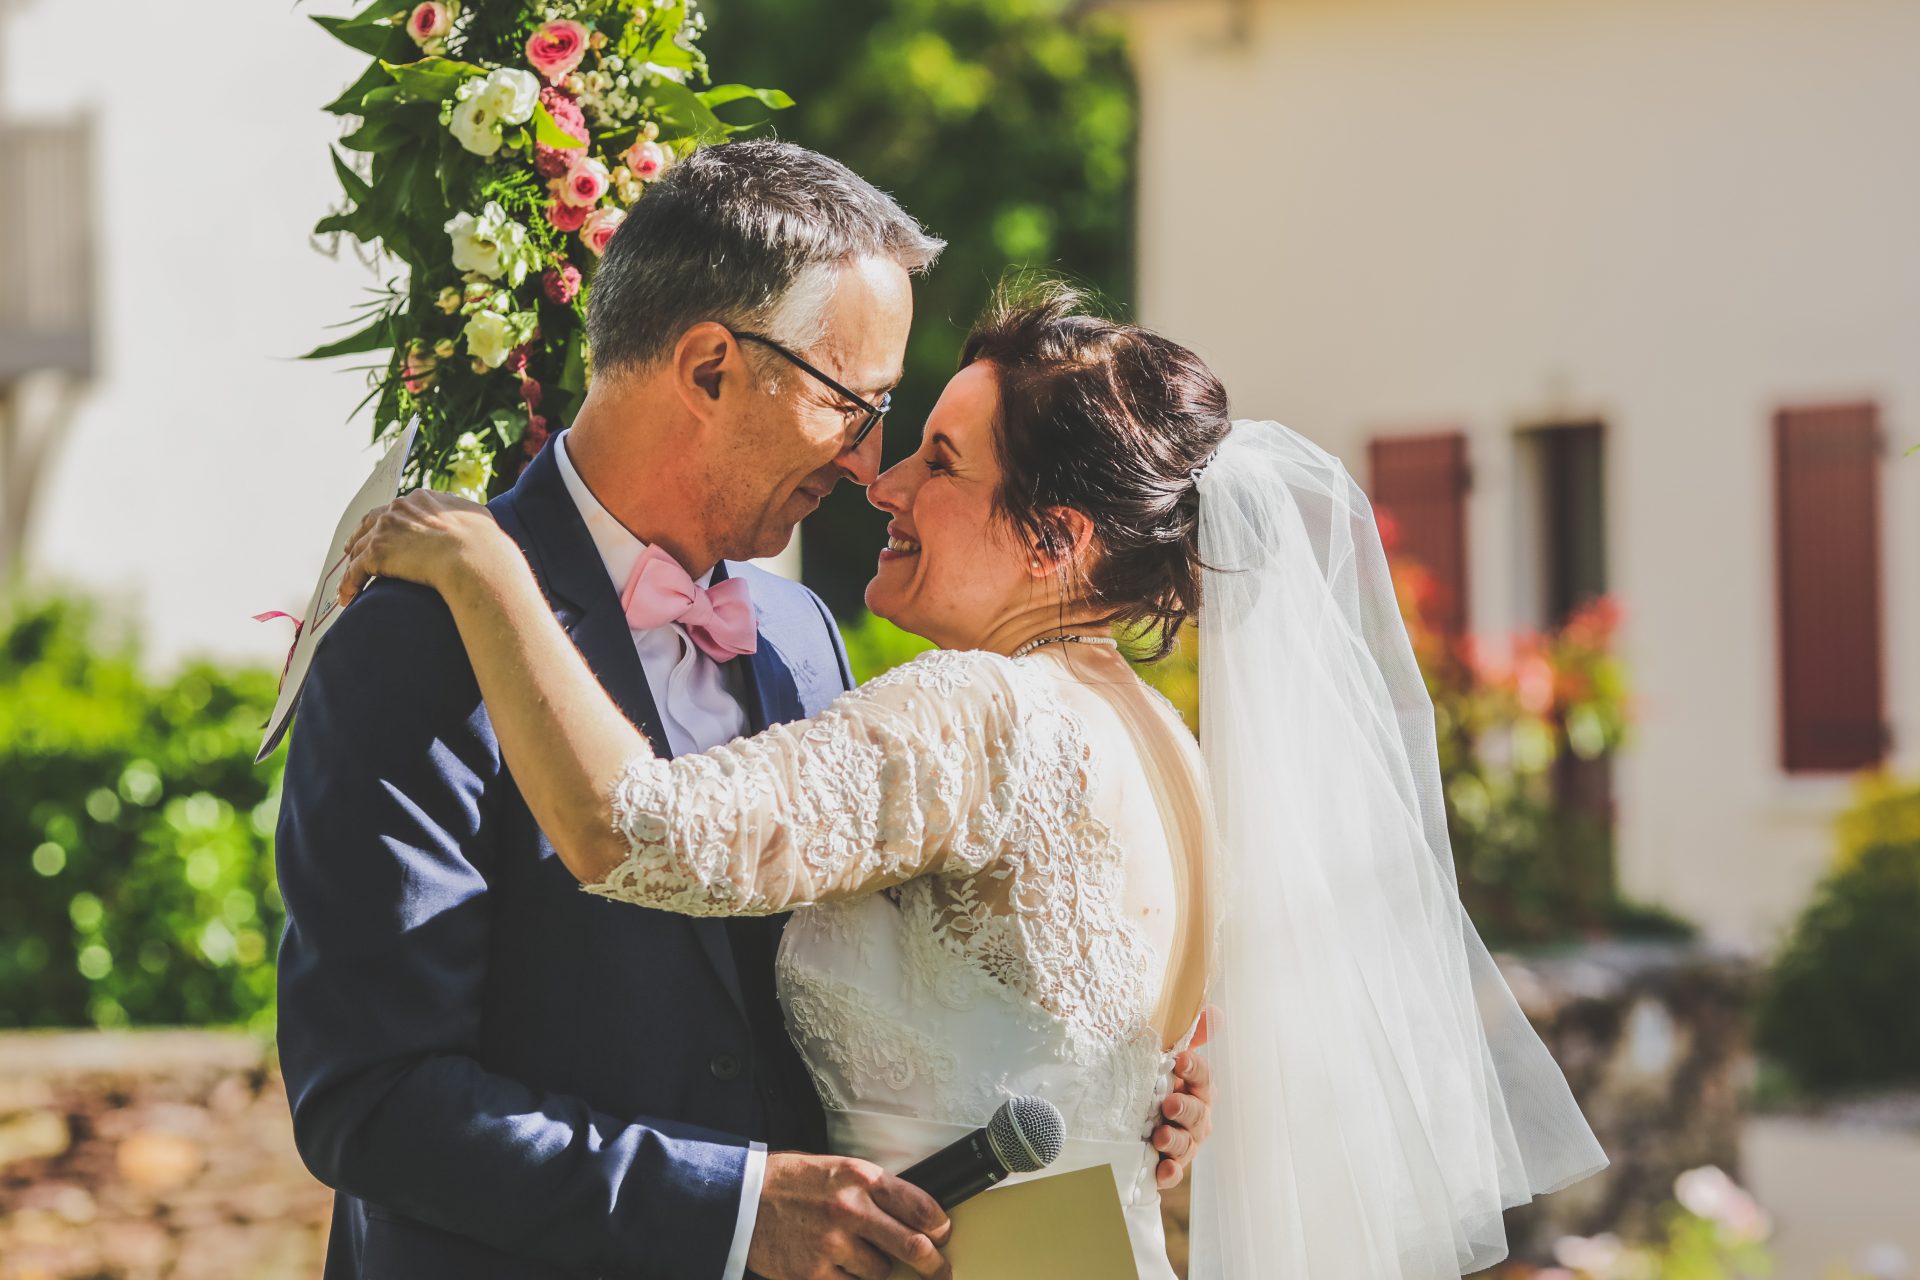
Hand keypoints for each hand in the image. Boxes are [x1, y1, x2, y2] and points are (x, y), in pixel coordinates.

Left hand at [336, 489, 510, 607]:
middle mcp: (399, 509)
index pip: (396, 508)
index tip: (383, 530)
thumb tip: (469, 519)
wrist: (473, 557)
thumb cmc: (483, 543)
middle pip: (370, 523)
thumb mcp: (476, 517)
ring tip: (349, 582)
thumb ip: (464, 514)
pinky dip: (348, 585)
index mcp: (422, 499)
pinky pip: (355, 571)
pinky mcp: (376, 554)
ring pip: (359, 548)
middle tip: (352, 549)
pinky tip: (347, 598)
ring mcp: (385, 530)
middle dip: (359, 536)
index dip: (387, 521)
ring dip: (353, 565)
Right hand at [747, 1151, 951, 1279]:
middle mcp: (851, 1210)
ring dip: (879, 1270)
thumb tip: (912, 1215)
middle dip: (933, 1264)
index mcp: (861, 1178)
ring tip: (859, 1256)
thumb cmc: (791, 1182)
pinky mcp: (813, 1274)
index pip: (920, 1205)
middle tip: (940, 1271)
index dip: (940, 1225)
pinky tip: (841, 1269)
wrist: (741, 1200)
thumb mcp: (837, 1170)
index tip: (943, 1234)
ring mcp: (832, 1244)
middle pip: (912, 1246)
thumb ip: (874, 1190)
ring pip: (882, 1273)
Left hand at [1152, 1005, 1217, 1189]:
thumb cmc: (1153, 1081)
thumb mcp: (1163, 1054)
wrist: (1129, 1115)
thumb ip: (1188, 1035)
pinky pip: (1173, 1172)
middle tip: (1168, 1104)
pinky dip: (1169, 1173)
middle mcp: (1196, 1115)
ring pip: (1188, 1143)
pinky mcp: (1168, 1164)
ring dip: (1176, 1141)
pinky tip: (1161, 1173)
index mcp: (1196, 1086)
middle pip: (1198, 1113)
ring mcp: (1184, 1141)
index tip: (1180, 1058)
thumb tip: (1214, 1011)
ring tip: (1160, 1137)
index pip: (1203, 1076)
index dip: (1194, 1067)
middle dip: (1185, 1109)